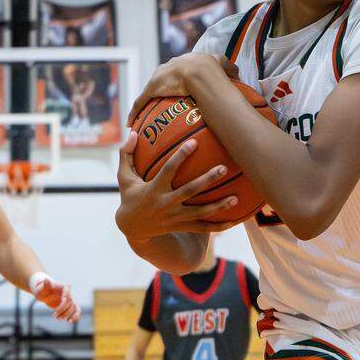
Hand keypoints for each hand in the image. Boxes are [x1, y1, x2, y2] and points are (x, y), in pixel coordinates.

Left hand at [30, 276, 80, 322]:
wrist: (45, 293)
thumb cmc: (42, 290)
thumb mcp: (41, 288)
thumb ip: (45, 285)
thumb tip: (46, 280)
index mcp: (64, 287)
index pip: (67, 296)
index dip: (64, 304)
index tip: (56, 309)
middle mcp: (69, 293)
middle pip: (71, 303)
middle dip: (63, 311)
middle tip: (54, 316)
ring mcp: (71, 299)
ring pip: (74, 308)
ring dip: (67, 315)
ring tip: (58, 318)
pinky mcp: (70, 305)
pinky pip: (77, 311)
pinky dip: (75, 316)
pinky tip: (69, 321)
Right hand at [115, 129, 241, 238]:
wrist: (132, 228)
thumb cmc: (130, 196)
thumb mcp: (124, 177)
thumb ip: (126, 154)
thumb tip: (133, 131)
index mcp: (153, 189)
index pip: (168, 170)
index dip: (181, 156)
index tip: (194, 142)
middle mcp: (166, 204)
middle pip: (190, 191)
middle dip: (207, 180)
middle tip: (223, 168)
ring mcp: (175, 218)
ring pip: (200, 213)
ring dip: (219, 206)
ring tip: (236, 199)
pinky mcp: (182, 227)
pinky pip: (203, 228)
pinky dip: (219, 226)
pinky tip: (234, 221)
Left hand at [127, 52, 223, 123]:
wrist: (200, 71)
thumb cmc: (213, 69)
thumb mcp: (223, 65)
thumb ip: (229, 69)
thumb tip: (237, 74)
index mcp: (184, 61)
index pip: (178, 68)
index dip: (178, 76)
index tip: (178, 84)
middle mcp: (169, 66)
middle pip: (162, 77)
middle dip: (160, 86)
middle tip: (161, 97)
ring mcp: (159, 77)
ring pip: (149, 90)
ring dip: (145, 101)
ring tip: (141, 112)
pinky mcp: (152, 88)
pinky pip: (141, 101)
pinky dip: (135, 111)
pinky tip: (131, 122)